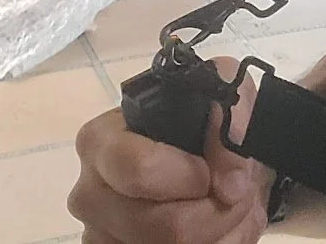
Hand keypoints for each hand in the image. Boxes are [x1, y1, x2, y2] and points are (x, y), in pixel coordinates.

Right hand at [68, 59, 270, 242]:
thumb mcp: (222, 95)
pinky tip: (214, 228)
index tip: (217, 172)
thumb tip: (231, 178)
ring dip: (221, 232)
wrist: (211, 164)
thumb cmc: (204, 127)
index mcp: (100, 142)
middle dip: (218, 211)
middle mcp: (91, 193)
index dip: (192, 177)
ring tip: (227, 206)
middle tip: (235, 193)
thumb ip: (233, 115)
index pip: (140, 170)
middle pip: (167, 226)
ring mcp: (102, 235)